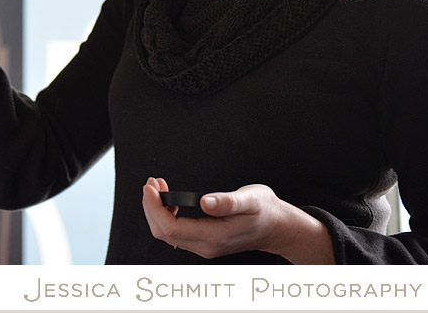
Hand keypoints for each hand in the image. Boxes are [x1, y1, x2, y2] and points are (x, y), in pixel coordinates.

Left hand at [141, 177, 333, 263]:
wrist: (277, 226)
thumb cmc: (265, 210)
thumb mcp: (250, 199)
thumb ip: (227, 202)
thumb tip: (205, 202)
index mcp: (214, 236)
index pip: (170, 228)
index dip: (155, 208)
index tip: (150, 187)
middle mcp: (206, 245)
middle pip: (163, 232)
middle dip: (151, 206)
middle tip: (152, 183)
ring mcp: (203, 245)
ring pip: (166, 233)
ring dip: (156, 210)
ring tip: (157, 186)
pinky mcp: (203, 241)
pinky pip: (175, 231)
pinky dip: (165, 214)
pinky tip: (169, 198)